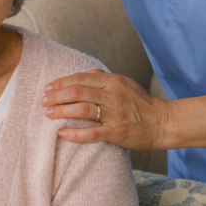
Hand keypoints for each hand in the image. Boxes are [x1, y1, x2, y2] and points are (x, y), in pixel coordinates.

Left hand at [41, 68, 168, 150]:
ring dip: (62, 111)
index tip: (47, 88)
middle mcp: (113, 96)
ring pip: (82, 110)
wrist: (163, 122)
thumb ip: (104, 77)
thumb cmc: (141, 103)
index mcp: (113, 81)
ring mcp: (115, 114)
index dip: (61, 83)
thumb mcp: (125, 83)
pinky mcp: (117, 133)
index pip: (80, 78)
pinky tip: (62, 133)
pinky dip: (75, 133)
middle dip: (56, 96)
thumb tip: (86, 72)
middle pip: (78, 92)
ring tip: (48, 114)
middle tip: (43, 101)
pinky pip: (92, 132)